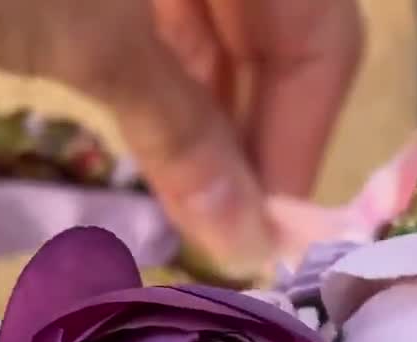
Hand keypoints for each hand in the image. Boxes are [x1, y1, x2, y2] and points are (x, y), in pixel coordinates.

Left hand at [0, 0, 362, 275]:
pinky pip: (172, 14)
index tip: (265, 238)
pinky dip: (168, 75)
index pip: (323, 36)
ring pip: (225, 26)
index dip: (301, 139)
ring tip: (187, 200)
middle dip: (255, 133)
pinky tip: (151, 136)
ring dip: (212, 112)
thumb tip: (249, 243)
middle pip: (280, 31)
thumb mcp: (93, 44)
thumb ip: (183, 135)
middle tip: (223, 232)